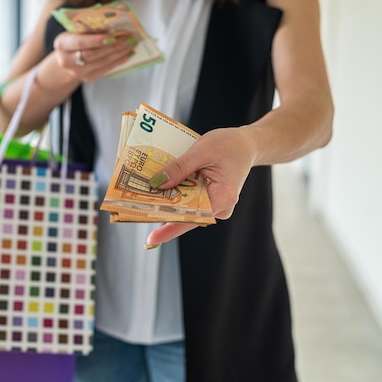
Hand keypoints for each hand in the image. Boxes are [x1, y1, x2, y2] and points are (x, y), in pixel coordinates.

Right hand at [53, 31, 135, 81]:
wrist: (67, 59)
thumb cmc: (74, 40)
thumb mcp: (74, 31)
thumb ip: (88, 28)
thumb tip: (113, 23)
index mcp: (62, 44)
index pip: (80, 42)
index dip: (96, 40)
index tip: (112, 36)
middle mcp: (67, 60)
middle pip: (92, 54)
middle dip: (112, 46)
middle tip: (127, 39)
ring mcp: (77, 72)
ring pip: (101, 62)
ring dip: (118, 53)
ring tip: (130, 45)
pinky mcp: (87, 78)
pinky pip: (105, 69)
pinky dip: (117, 61)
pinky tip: (126, 54)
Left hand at [146, 127, 257, 247]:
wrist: (247, 144)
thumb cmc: (229, 145)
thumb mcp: (202, 151)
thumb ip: (179, 168)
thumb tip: (157, 183)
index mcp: (222, 198)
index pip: (191, 217)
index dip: (169, 226)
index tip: (151, 238)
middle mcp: (220, 208)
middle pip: (186, 216)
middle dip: (161, 214)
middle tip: (134, 216)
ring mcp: (214, 206)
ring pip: (185, 210)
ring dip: (165, 205)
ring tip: (139, 204)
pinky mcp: (209, 200)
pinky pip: (188, 203)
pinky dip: (173, 197)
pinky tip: (155, 194)